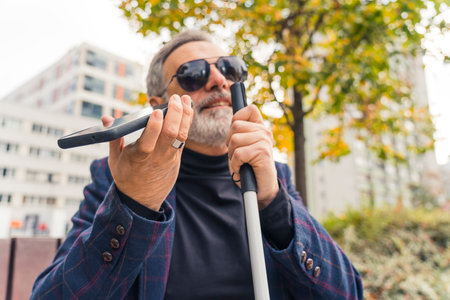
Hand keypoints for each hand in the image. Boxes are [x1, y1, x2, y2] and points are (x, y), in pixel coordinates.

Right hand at [102, 94, 192, 210]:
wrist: (142, 199)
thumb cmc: (126, 177)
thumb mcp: (115, 160)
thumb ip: (113, 137)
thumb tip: (107, 118)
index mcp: (139, 157)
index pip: (149, 140)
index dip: (154, 125)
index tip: (156, 110)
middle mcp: (157, 157)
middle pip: (170, 134)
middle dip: (175, 114)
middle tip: (175, 98)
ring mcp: (169, 157)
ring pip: (181, 135)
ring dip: (185, 115)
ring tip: (185, 99)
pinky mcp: (176, 157)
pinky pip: (183, 138)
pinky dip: (186, 123)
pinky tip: (187, 110)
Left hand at [226, 104, 278, 208]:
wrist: (262, 188)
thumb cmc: (249, 167)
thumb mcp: (243, 146)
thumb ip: (239, 132)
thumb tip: (233, 120)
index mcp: (260, 128)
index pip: (249, 110)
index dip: (237, 118)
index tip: (234, 133)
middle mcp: (265, 132)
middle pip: (235, 126)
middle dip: (229, 143)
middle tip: (237, 155)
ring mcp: (264, 141)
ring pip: (235, 140)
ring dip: (232, 155)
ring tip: (241, 162)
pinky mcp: (262, 152)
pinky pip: (238, 154)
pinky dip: (235, 164)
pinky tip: (242, 169)